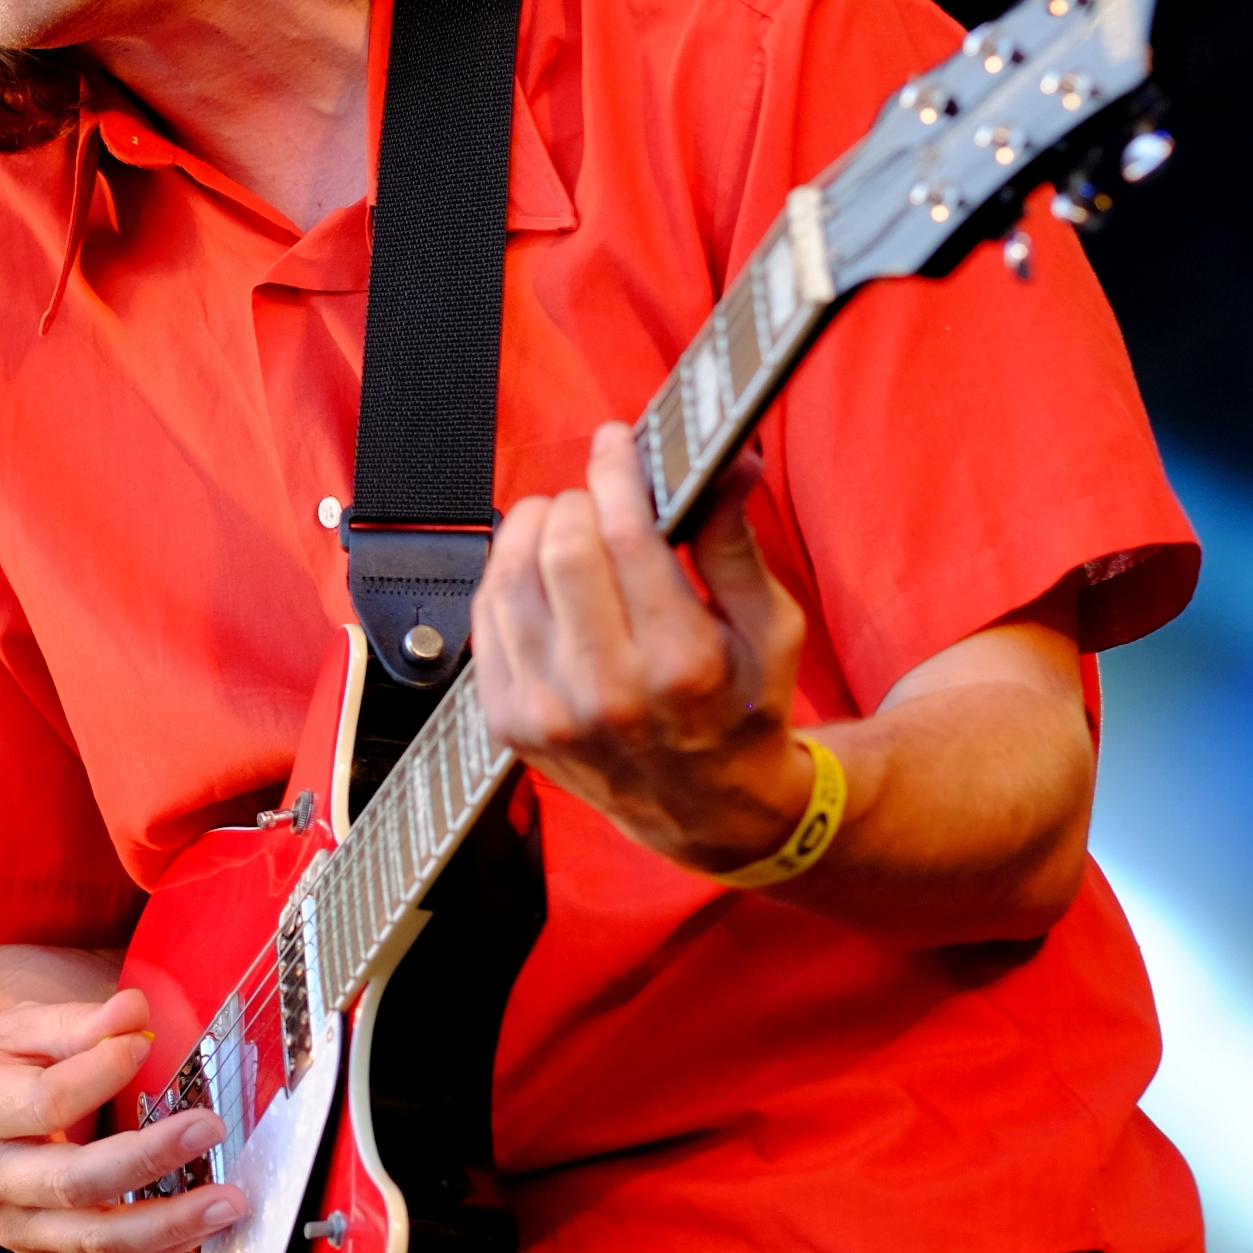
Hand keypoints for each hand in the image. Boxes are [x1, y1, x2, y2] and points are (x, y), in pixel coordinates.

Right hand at [0, 981, 245, 1252]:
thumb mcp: (13, 1030)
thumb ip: (77, 1023)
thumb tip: (133, 1012)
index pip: (44, 1101)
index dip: (99, 1073)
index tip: (141, 1044)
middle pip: (72, 1181)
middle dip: (148, 1159)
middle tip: (206, 1129)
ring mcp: (6, 1223)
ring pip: (90, 1236)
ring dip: (165, 1224)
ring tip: (222, 1202)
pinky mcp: (34, 1249)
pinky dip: (150, 1249)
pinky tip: (193, 1229)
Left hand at [472, 421, 814, 873]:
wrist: (705, 808)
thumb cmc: (743, 712)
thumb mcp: (768, 629)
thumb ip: (737, 543)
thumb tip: (728, 463)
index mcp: (680, 665)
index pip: (627, 535)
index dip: (617, 472)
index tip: (617, 444)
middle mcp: (607, 693)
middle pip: (560, 548)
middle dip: (578, 501)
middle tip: (600, 499)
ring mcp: (547, 712)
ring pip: (508, 576)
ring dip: (534, 531)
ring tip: (567, 529)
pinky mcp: (507, 720)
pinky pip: (483, 617)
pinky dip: (506, 578)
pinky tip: (540, 577)